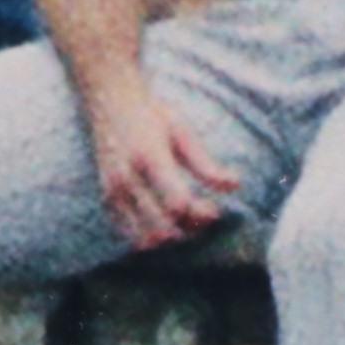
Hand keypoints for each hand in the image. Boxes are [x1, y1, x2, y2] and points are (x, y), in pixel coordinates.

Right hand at [84, 75, 240, 250]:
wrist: (110, 104)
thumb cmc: (153, 116)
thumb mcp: (183, 133)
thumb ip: (206, 164)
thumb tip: (236, 185)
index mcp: (149, 157)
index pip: (177, 203)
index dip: (201, 213)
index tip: (214, 208)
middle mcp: (127, 179)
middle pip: (163, 228)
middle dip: (190, 230)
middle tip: (203, 217)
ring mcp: (113, 193)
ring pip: (145, 239)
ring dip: (172, 239)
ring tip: (187, 223)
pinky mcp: (107, 202)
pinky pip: (131, 236)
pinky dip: (153, 238)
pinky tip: (168, 223)